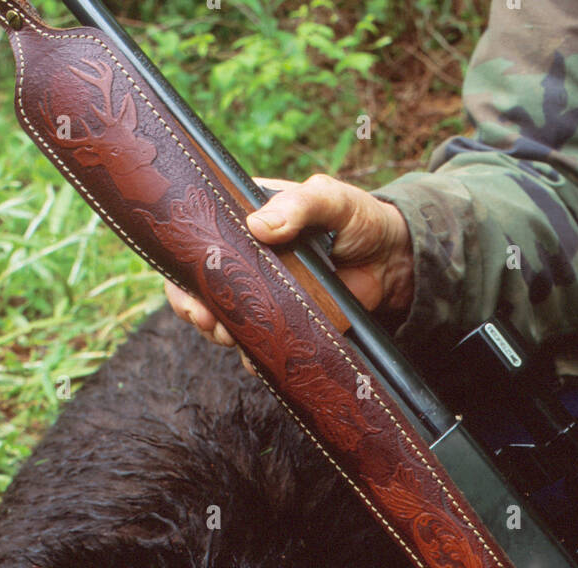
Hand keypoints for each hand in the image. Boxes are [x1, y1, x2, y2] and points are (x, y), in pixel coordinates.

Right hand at [165, 173, 413, 359]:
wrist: (394, 263)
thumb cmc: (360, 219)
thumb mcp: (331, 199)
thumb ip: (300, 205)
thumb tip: (260, 227)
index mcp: (247, 217)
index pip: (199, 236)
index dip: (183, 263)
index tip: (189, 286)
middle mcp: (247, 257)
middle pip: (200, 283)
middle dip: (194, 306)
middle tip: (208, 320)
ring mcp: (262, 292)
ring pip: (223, 317)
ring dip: (218, 332)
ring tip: (229, 336)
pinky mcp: (281, 323)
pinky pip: (257, 344)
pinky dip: (252, 355)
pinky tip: (257, 358)